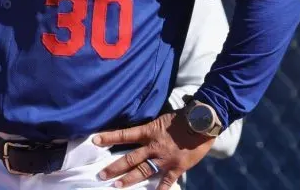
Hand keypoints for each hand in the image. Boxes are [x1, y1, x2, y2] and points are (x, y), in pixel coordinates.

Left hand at [93, 111, 214, 188]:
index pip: (125, 134)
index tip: (95, 140)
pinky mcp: (176, 167)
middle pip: (130, 159)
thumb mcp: (165, 119)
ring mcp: (164, 159)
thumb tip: (143, 132)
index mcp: (151, 132)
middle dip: (114, 168)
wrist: (204, 121)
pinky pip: (166, 182)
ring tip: (116, 186)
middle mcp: (154, 147)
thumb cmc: (186, 117)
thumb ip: (154, 128)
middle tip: (100, 175)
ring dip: (128, 179)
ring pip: (143, 171)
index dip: (109, 137)